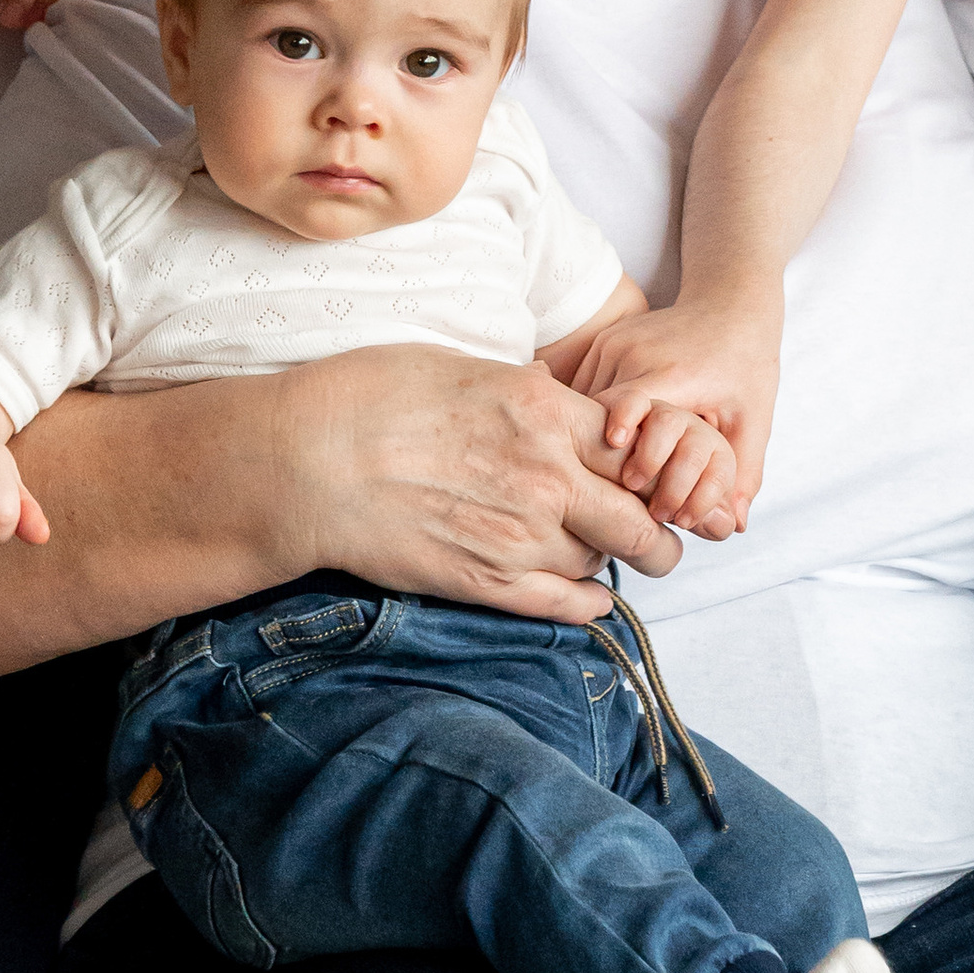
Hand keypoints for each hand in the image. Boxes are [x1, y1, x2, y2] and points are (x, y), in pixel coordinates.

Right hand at [280, 344, 674, 619]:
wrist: (310, 462)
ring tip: (595, 550)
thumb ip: (524, 392)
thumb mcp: (464, 366)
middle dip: (659, 527)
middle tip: (663, 531)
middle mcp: (546, 476)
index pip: (634, 445)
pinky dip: (587, 606)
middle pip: (639, 517)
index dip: (647, 462)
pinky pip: (562, 605)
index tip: (645, 471)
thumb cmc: (372, 397)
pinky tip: (593, 601)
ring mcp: (519, 536)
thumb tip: (550, 399)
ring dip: (603, 557)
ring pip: (599, 560)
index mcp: (544, 411)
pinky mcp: (485, 583)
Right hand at [551, 290, 782, 518]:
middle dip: (600, 450)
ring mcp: (614, 342)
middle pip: (597, 408)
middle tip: (611, 488)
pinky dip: (585, 415)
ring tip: (597, 471)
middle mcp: (634, 352)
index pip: (629, 402)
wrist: (731, 304)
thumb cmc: (744, 367)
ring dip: (587, 432)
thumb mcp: (753, 421)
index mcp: (671, 372)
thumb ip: (743, 474)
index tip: (621, 468)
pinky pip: (582, 385)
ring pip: (582, 398)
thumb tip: (733, 529)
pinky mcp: (603, 341)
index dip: (618, 435)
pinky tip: (593, 444)